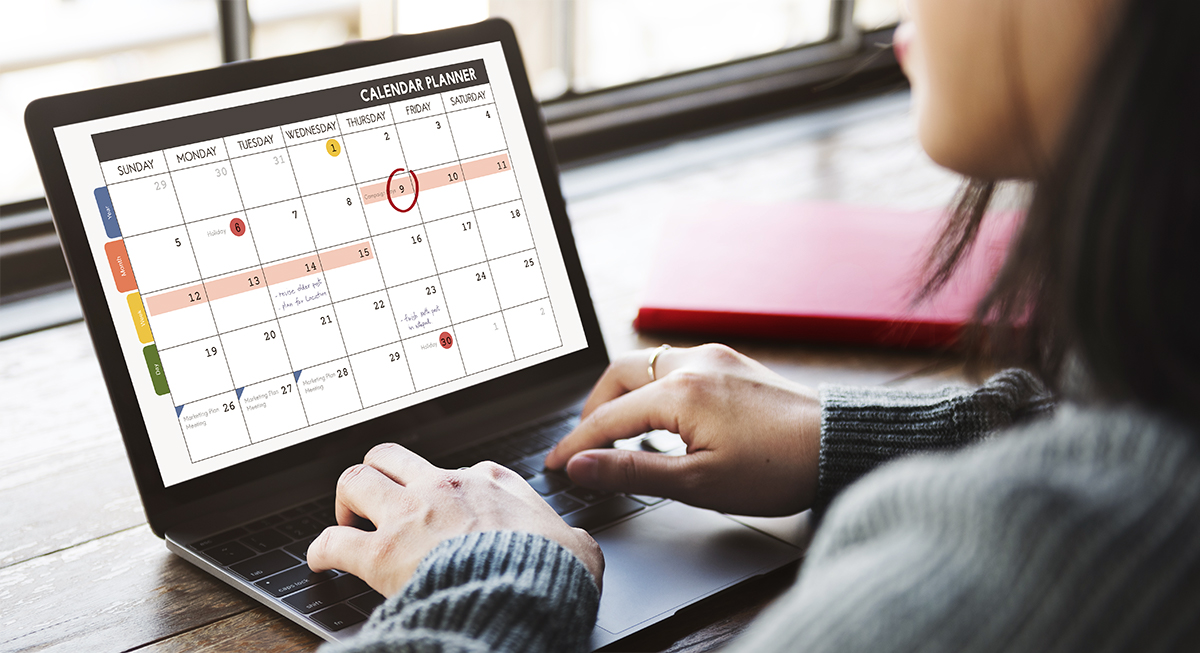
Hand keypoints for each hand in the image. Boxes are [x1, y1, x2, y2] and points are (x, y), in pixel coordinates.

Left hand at [308, 443, 603, 596]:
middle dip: (379, 473)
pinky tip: (320, 560)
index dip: (446, 490)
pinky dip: (321, 549)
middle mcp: (444, 487)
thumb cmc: (551, 572)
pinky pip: (333, 541)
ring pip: (356, 479)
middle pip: (392, 456)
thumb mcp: (577, 546)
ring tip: (346, 519)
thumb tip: (578, 548)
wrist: (525, 594)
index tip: (442, 508)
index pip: (459, 470)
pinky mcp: (382, 552)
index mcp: (491, 483)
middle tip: (377, 499)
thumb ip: (570, 538)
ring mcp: (410, 515)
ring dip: (346, 499)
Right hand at [544, 344, 820, 515]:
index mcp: (680, 391)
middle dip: (595, 408)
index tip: (556, 465)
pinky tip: (662, 418)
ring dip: (624, 395)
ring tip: (619, 434)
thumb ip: (632, 470)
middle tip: (586, 445)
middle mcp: (693, 362)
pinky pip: (675, 365)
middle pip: (619, 375)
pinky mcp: (732, 363)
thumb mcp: (697, 483)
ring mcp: (715, 358)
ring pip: (647, 364)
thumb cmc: (778, 469)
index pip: (608, 417)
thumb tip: (582, 466)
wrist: (839, 445)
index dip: (576, 444)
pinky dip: (653, 388)